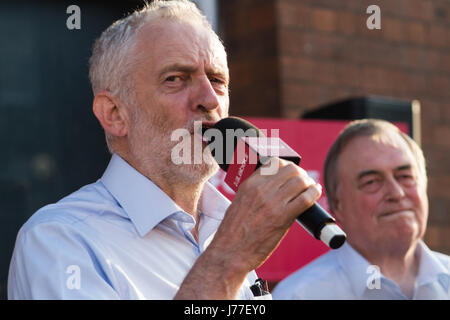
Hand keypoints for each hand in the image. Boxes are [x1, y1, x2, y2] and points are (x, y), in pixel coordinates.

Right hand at [175, 158, 321, 298]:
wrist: (229, 252)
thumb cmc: (233, 232)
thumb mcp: (239, 203)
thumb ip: (254, 193)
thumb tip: (274, 190)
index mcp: (249, 184)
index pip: (274, 163)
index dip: (287, 166)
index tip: (292, 172)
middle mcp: (260, 189)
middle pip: (290, 169)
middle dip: (300, 173)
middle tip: (304, 181)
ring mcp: (271, 202)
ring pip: (300, 181)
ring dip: (309, 183)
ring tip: (311, 188)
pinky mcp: (282, 217)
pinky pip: (305, 199)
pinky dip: (315, 193)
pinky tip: (316, 193)